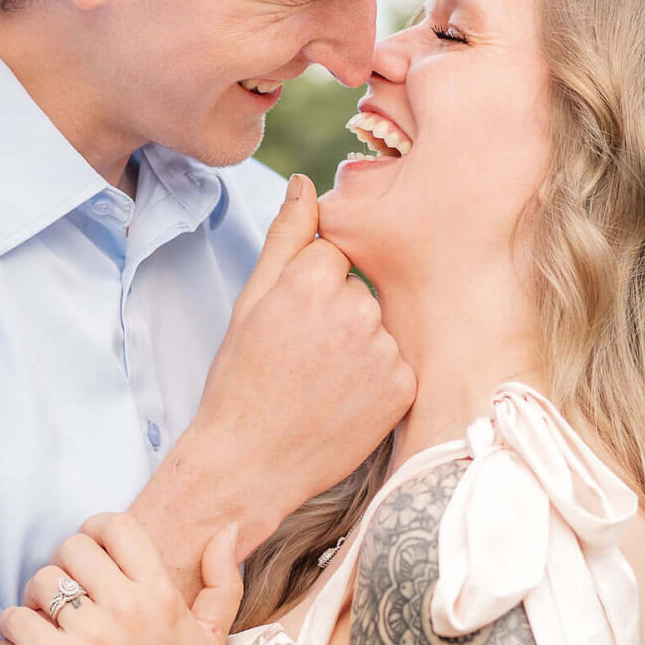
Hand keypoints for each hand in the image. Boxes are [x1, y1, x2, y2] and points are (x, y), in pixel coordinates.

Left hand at [2, 515, 243, 644]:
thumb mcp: (213, 639)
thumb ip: (223, 581)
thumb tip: (226, 530)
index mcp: (162, 596)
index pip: (117, 527)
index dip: (95, 531)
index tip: (88, 554)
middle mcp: (129, 610)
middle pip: (73, 548)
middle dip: (63, 566)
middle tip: (65, 593)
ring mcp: (93, 639)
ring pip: (42, 581)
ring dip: (36, 596)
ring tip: (45, 618)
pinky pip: (17, 619)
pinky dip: (14, 624)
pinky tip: (26, 639)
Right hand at [185, 176, 414, 549]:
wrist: (249, 464)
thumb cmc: (240, 381)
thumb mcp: (251, 303)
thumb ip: (285, 237)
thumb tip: (305, 181)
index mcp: (313, 279)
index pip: (331, 257)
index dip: (307, 290)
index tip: (288, 326)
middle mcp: (356, 309)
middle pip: (359, 290)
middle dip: (336, 315)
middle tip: (301, 359)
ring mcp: (384, 350)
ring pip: (378, 326)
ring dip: (358, 347)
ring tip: (320, 383)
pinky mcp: (403, 387)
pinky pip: (396, 364)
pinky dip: (376, 381)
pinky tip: (343, 402)